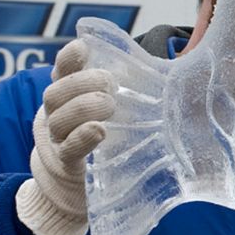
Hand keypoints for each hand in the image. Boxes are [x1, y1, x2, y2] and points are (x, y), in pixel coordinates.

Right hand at [16, 40, 115, 234]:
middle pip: (55, 93)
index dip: (68, 59)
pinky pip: (67, 150)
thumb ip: (133, 88)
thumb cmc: (105, 138)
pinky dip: (81, 138)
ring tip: (108, 104)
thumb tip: (179, 68)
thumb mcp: (116, 110)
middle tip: (109, 82)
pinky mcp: (67, 166)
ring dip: (82, 108)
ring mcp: (58, 141)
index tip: (82, 48)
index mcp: (68, 97)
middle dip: (80, 83)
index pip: (61, 71)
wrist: (75, 186)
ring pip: (58, 120)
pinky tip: (97, 131)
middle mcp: (56, 115)